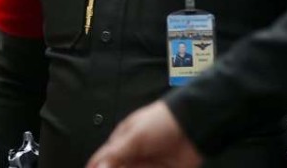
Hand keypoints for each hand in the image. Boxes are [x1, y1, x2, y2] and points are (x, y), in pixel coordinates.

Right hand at [86, 101, 201, 167]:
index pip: (102, 158)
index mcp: (122, 141)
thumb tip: (99, 166)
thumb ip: (115, 154)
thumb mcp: (134, 136)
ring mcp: (146, 164)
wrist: (192, 127)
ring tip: (139, 166)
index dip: (95, 166)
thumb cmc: (160, 122)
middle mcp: (132, 154)